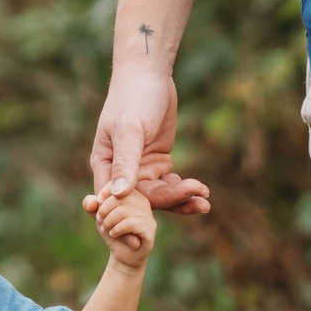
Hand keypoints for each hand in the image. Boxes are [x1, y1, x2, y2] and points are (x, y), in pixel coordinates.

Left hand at [85, 182, 159, 267]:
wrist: (122, 255)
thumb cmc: (112, 230)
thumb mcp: (98, 216)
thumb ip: (91, 205)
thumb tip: (92, 201)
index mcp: (133, 193)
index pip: (120, 183)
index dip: (105, 192)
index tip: (97, 204)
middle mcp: (143, 201)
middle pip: (121, 196)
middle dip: (104, 209)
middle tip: (100, 220)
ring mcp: (148, 215)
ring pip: (125, 210)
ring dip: (109, 221)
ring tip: (106, 228)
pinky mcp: (150, 229)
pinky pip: (131, 223)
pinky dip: (117, 229)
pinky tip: (114, 233)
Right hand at [89, 60, 214, 217]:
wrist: (149, 75)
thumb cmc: (132, 98)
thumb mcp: (129, 129)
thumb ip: (125, 162)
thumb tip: (117, 195)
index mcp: (105, 167)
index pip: (114, 203)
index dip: (128, 220)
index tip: (146, 236)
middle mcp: (121, 173)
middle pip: (144, 201)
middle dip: (171, 204)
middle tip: (199, 204)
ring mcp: (141, 168)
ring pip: (160, 195)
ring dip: (182, 199)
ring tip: (205, 201)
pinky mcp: (158, 161)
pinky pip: (171, 183)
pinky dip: (185, 189)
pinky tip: (202, 192)